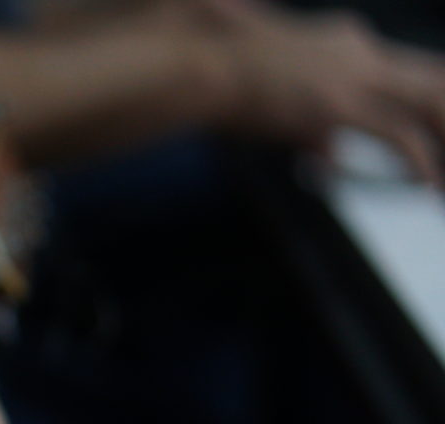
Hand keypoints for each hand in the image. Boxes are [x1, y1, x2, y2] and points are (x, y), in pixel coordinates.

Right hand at [196, 0, 444, 183]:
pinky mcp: (340, 106)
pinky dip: (419, 161)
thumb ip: (310, 123)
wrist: (204, 68)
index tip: (432, 130)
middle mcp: (360, 51)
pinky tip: (426, 184)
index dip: (424, 102)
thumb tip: (329, 153)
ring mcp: (353, 77)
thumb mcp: (276, 91)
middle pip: (431, 78)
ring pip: (429, 101)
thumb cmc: (223, 76)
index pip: (401, 68)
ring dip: (443, 135)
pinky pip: (399, 135)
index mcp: (345, 39)